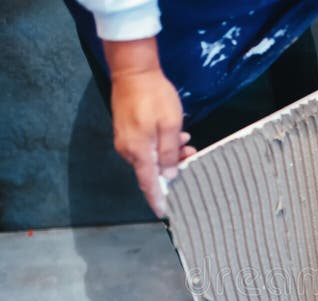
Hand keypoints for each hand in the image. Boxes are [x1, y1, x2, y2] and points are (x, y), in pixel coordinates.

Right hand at [105, 38, 187, 216]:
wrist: (133, 70)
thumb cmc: (154, 96)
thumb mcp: (169, 125)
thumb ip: (169, 153)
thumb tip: (167, 176)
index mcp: (139, 152)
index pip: (148, 184)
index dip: (158, 200)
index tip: (165, 213)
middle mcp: (128, 150)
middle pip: (152, 171)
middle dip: (172, 168)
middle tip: (191, 155)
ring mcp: (126, 140)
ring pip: (151, 157)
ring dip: (170, 153)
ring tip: (186, 141)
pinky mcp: (127, 131)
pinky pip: (146, 146)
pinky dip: (161, 144)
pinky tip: (175, 134)